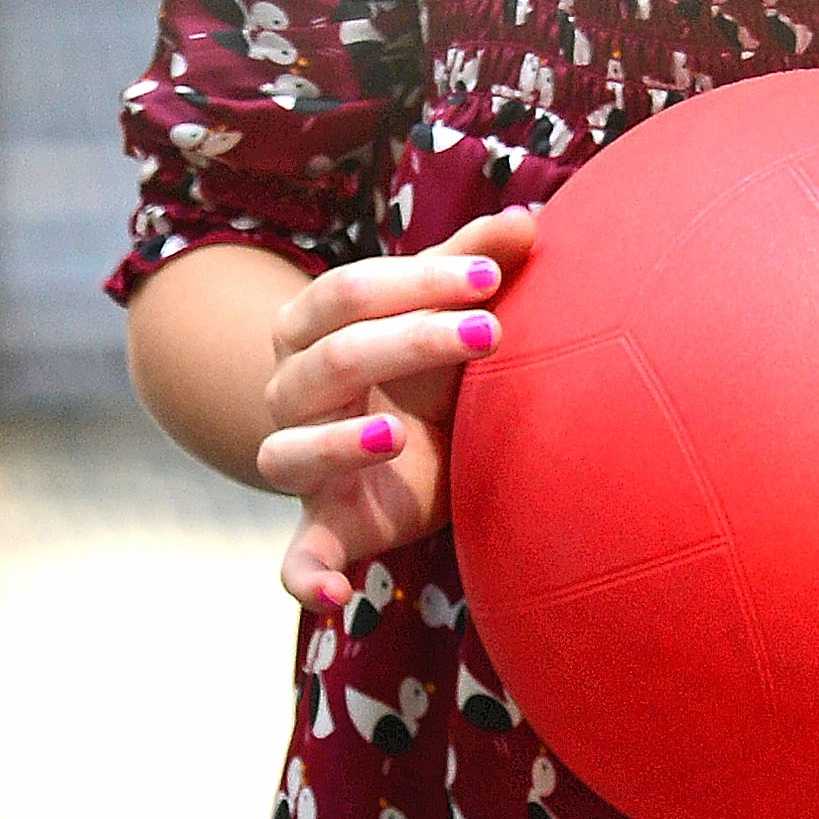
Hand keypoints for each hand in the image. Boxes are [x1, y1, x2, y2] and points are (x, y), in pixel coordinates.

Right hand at [260, 206, 537, 612]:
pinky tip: (336, 599)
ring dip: (337, 444)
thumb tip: (530, 218)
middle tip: (491, 333)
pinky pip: (297, 560)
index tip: (494, 277)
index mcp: (311, 324)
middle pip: (333, 357)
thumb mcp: (448, 309)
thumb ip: (477, 261)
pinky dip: (307, 579)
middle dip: (411, 340)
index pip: (349, 289)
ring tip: (395, 435)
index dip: (419, 281)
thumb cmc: (423, 362)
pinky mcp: (323, 528)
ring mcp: (299, 460)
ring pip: (288, 449)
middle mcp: (290, 389)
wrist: (409, 443)